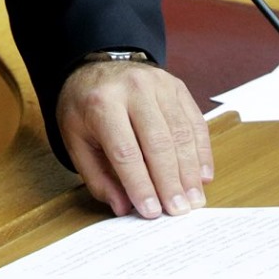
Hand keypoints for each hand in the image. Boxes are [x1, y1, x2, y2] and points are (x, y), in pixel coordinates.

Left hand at [57, 60, 213, 219]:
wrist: (94, 67)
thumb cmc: (85, 108)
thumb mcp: (76, 140)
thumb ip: (97, 176)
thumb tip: (122, 207)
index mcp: (101, 103)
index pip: (125, 151)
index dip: (140, 184)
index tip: (151, 211)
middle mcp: (133, 89)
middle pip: (158, 142)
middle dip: (170, 182)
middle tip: (179, 211)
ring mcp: (159, 84)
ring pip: (181, 133)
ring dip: (190, 171)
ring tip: (193, 200)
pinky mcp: (177, 86)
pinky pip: (195, 122)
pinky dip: (201, 152)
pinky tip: (202, 175)